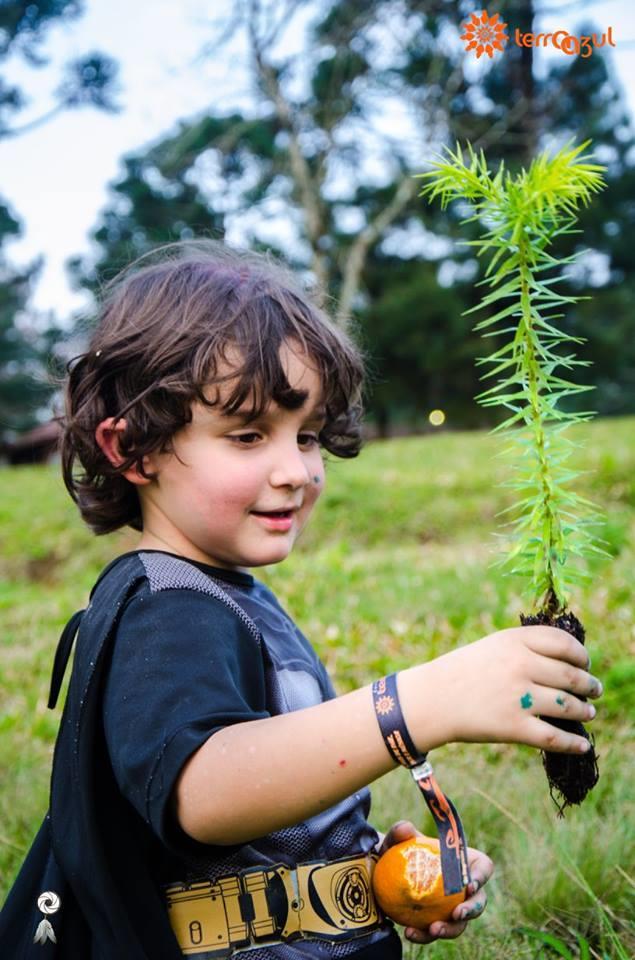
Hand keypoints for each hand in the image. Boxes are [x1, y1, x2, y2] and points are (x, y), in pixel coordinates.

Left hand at [376, 820, 492, 944]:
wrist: (383, 873)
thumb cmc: (398, 851)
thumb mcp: (396, 840)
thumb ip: (399, 832)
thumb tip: (406, 828)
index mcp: (463, 862)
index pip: (483, 867)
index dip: (481, 876)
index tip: (468, 884)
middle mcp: (463, 889)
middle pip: (479, 902)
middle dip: (471, 910)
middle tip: (456, 913)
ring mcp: (451, 908)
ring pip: (460, 924)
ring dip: (450, 929)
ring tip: (433, 929)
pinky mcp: (436, 922)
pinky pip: (435, 932)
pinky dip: (424, 935)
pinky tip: (409, 933)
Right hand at [400, 625, 601, 753]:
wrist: (432, 699)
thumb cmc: (462, 672)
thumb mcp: (492, 647)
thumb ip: (525, 649)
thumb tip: (567, 662)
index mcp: (514, 641)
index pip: (563, 642)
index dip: (581, 654)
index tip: (585, 663)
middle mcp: (520, 665)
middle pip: (571, 675)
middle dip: (589, 685)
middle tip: (595, 690)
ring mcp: (519, 697)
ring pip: (569, 706)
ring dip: (584, 711)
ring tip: (588, 713)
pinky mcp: (514, 727)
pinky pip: (555, 738)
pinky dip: (574, 743)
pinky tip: (583, 745)